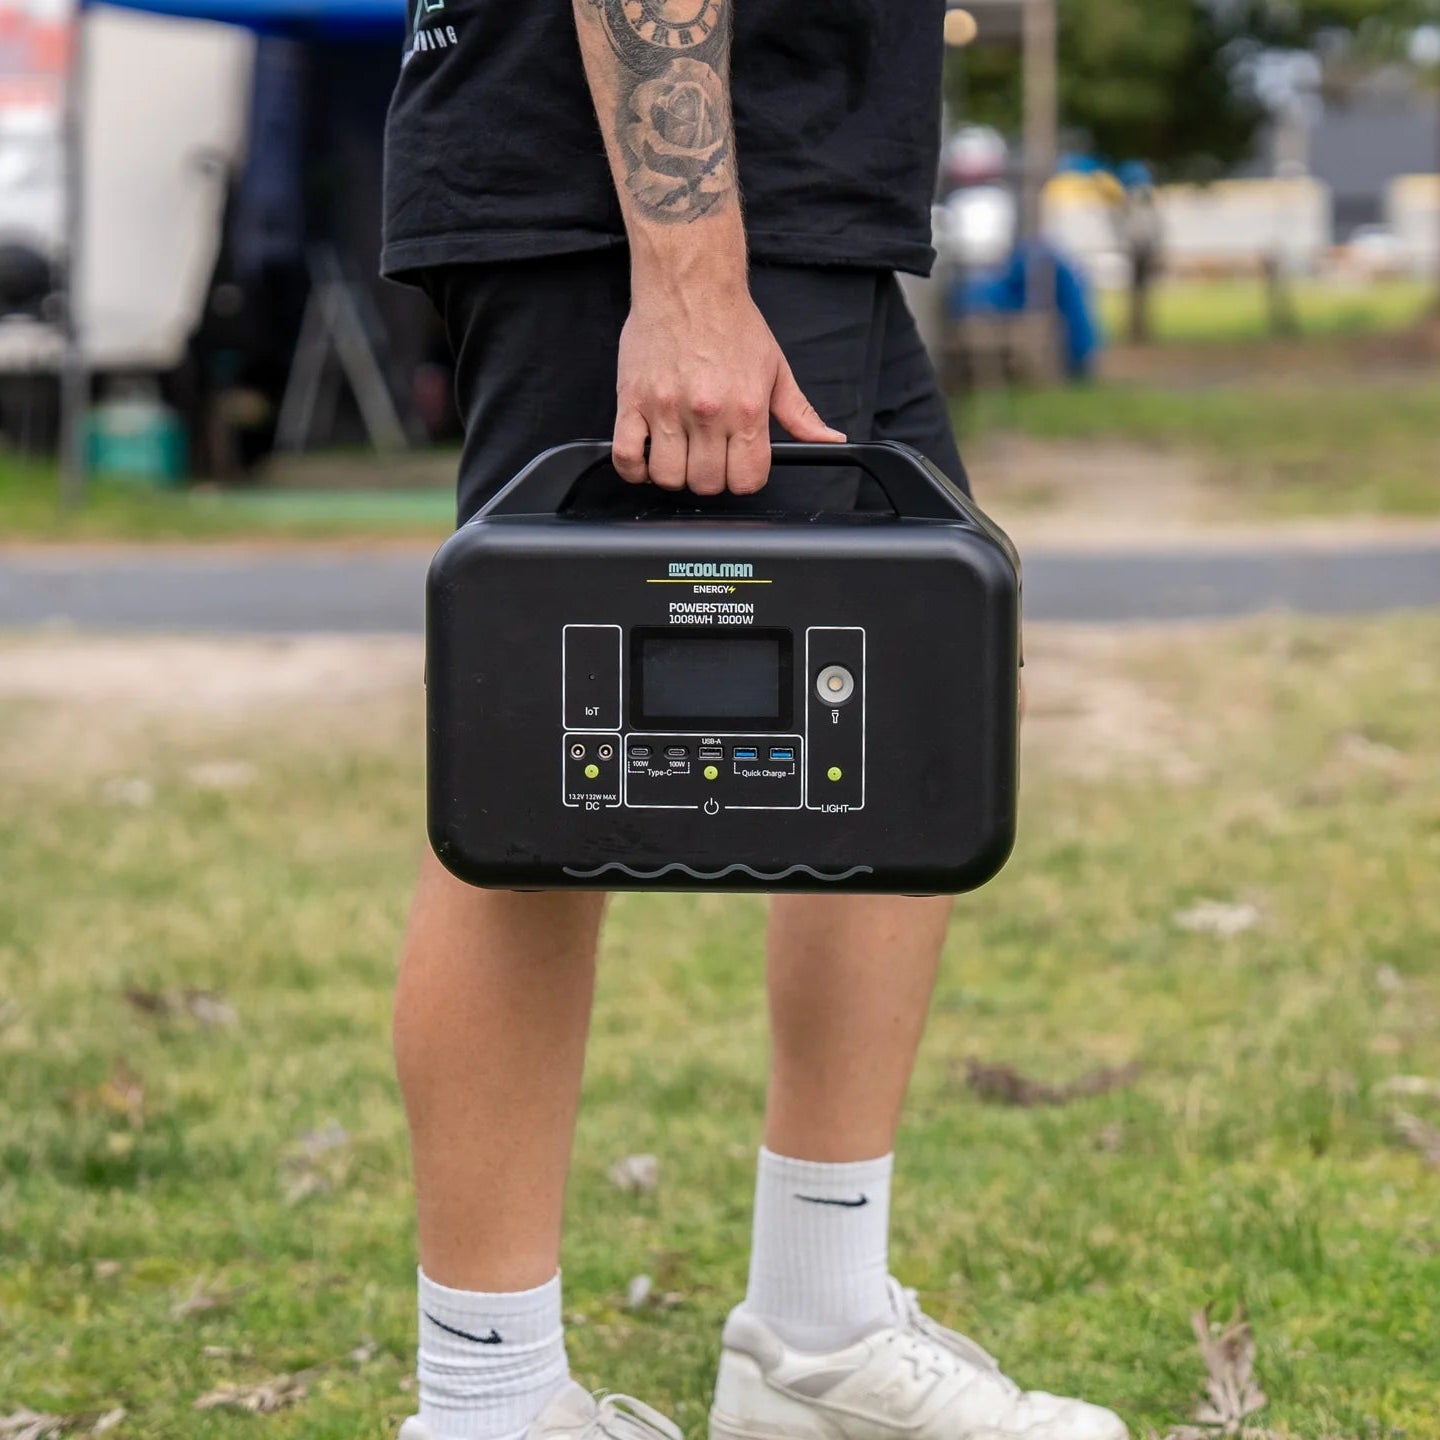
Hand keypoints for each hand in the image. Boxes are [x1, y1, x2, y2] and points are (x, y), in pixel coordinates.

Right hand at [612, 280, 844, 495]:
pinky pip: (625, 456)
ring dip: (673, 474)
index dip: (743, 479)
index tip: (736, 466)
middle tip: (706, 456)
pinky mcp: (633, 400)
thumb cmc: (731, 322)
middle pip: (707, 483)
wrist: (690, 282)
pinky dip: (634, 469)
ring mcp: (667, 408)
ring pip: (668, 477)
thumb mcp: (776, 368)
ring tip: (677, 453)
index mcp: (747, 409)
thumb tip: (828, 438)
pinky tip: (646, 457)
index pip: (748, 479)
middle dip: (709, 477)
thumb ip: (800, 412)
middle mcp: (708, 412)